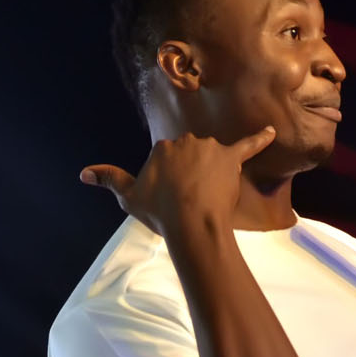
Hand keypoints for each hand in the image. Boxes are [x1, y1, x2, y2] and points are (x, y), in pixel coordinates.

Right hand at [79, 126, 277, 235]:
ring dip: (213, 170)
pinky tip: (272, 133)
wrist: (191, 223)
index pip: (168, 158)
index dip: (171, 180)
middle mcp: (186, 140)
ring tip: (211, 196)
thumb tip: (82, 173)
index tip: (173, 197)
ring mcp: (210, 148)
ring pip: (212, 156)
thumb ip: (108, 179)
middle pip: (190, 154)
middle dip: (191, 173)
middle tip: (190, 200)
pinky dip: (261, 139)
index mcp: (162, 147)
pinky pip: (249, 145)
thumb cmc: (159, 213)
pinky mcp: (232, 157)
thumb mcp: (128, 197)